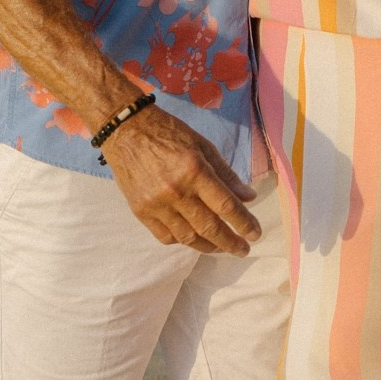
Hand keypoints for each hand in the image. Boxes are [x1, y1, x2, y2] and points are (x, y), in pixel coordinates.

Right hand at [101, 104, 258, 253]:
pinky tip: (193, 238)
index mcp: (195, 171)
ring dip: (209, 246)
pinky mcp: (140, 211)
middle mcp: (176, 191)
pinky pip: (166, 236)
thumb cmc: (168, 133)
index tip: (255, 234)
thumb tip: (248, 197)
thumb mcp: (203, 146)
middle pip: (209, 228)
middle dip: (231, 243)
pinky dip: (182, 241)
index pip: (226, 206)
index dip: (244, 223)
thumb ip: (226, 174)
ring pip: (188, 237)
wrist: (125, 130)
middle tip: (243, 249)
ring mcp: (156, 204)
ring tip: (221, 247)